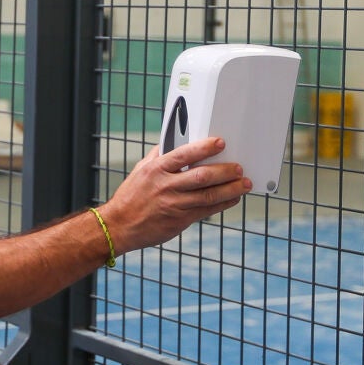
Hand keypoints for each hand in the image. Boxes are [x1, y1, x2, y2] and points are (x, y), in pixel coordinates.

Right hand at [98, 137, 249, 252]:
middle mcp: (166, 186)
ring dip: (230, 189)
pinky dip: (222, 204)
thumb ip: (159, 155)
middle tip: (238, 168)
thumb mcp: (141, 169)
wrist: (119, 225)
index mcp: (156, 169)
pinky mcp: (180, 221)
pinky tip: (232, 199)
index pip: (184, 154)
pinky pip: (206, 211)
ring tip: (244, 184)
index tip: (220, 143)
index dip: (204, 148)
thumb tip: (173, 139)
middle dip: (224, 171)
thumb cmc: (131, 196)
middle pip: (201, 177)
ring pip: (208, 196)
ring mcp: (174, 204)